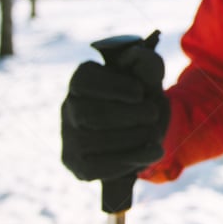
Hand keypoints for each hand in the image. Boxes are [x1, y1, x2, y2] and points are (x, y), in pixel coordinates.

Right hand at [61, 46, 169, 181]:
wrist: (148, 128)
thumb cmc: (144, 96)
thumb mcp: (149, 76)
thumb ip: (146, 62)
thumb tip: (136, 56)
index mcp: (81, 80)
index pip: (84, 81)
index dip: (115, 87)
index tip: (140, 92)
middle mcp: (69, 108)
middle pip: (90, 114)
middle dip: (130, 115)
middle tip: (152, 113)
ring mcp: (70, 138)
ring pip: (94, 141)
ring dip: (133, 137)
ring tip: (153, 131)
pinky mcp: (79, 166)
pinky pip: (98, 167)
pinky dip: (131, 159)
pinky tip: (151, 151)